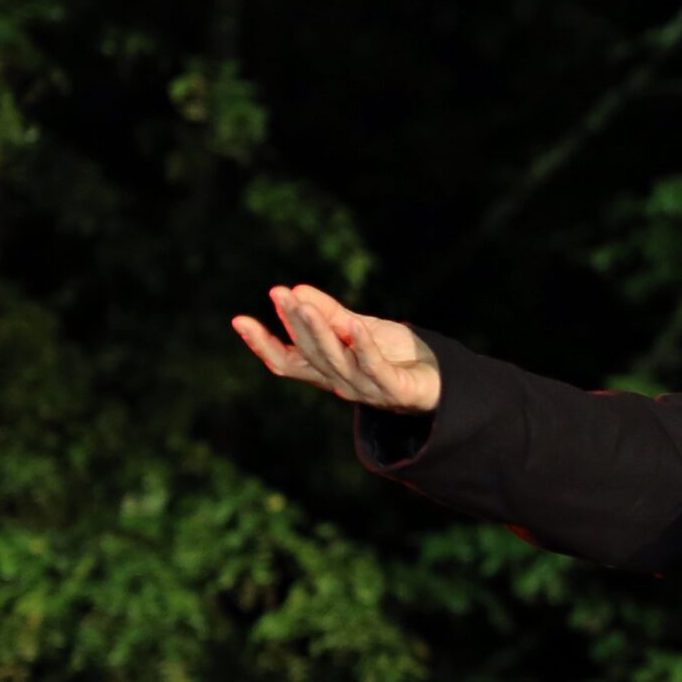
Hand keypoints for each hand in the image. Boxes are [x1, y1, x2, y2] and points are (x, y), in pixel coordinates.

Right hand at [232, 283, 441, 414]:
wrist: (442, 379)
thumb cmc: (395, 355)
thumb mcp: (358, 327)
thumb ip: (329, 313)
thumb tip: (294, 290)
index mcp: (327, 371)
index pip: (288, 361)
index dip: (263, 344)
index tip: (239, 320)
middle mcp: (342, 383)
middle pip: (311, 354)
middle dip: (295, 324)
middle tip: (280, 295)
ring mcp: (368, 390)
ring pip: (337, 361)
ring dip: (320, 332)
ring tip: (305, 306)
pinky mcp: (395, 392)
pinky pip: (375, 368)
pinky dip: (364, 346)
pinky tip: (355, 324)